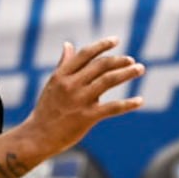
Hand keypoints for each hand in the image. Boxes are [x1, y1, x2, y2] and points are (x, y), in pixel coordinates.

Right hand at [19, 37, 143, 157]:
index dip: (102, 45)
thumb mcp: (53, 83)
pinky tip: (140, 100)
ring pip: (108, 81)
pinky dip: (128, 104)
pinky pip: (112, 108)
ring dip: (126, 73)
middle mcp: (71, 84)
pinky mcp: (87, 117)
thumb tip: (68, 44)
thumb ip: (64, 64)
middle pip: (100, 66)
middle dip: (119, 61)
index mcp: (62, 75)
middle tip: (133, 60)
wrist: (38, 136)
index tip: (116, 40)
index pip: (85, 54)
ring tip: (140, 69)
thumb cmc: (47, 109)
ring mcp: (79, 100)